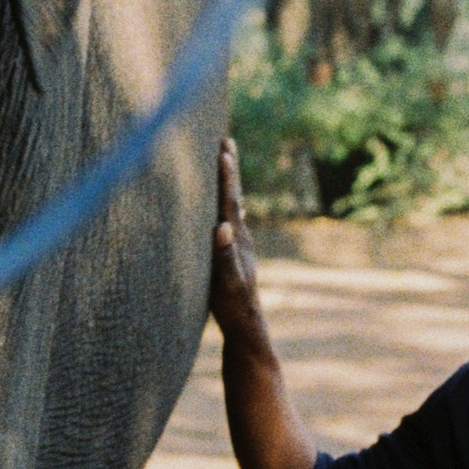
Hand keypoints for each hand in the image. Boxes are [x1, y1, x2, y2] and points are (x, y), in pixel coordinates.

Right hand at [209, 140, 268, 348]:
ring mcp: (238, 244)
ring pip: (233, 206)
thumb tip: (222, 227)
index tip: (223, 148)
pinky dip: (227, 205)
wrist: (247, 327)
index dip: (225, 174)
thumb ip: (224, 256)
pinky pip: (230, 220)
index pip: (229, 200)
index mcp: (236, 239)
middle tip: (226, 140)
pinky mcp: (234, 254)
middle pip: (234, 195)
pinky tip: (226, 206)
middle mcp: (240, 237)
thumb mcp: (226, 283)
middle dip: (229, 168)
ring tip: (225, 162)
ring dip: (228, 183)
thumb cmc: (234, 307)